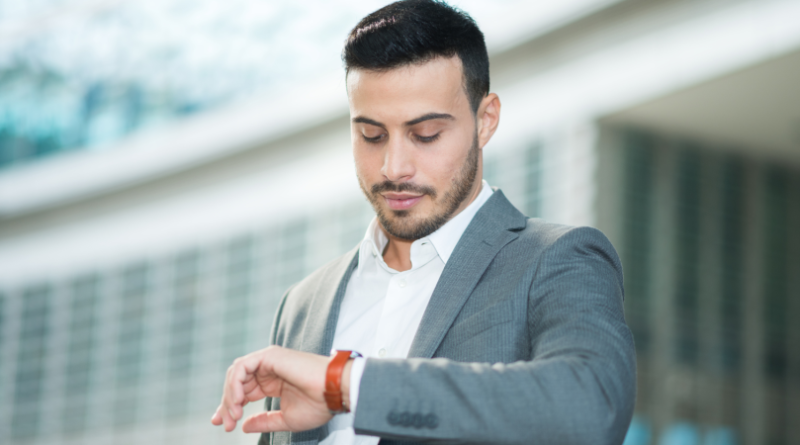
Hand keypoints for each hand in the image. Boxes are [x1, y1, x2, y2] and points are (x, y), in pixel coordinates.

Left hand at [210, 345, 334, 432]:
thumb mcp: (285, 419)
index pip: (244, 391)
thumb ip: (264, 422)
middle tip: (225, 424)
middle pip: (237, 383)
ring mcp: (268, 361)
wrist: (333, 392)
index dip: (230, 406)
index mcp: (272, 382)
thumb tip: (244, 426)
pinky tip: (239, 401)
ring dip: (230, 395)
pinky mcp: (269, 356)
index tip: (223, 424)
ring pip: (236, 374)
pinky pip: (242, 367)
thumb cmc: (318, 405)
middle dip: (227, 404)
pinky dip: (235, 384)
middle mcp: (268, 369)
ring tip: (234, 414)